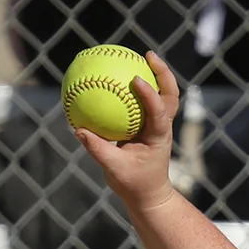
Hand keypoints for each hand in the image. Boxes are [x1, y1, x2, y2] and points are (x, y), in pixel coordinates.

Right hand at [72, 50, 181, 214]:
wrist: (147, 194)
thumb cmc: (134, 184)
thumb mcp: (115, 170)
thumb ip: (98, 150)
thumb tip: (78, 129)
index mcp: (158, 137)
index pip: (158, 112)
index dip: (150, 94)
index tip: (136, 79)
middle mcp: (161, 127)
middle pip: (170, 95)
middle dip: (163, 73)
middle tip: (148, 54)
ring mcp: (157, 125)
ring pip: (162, 94)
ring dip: (154, 74)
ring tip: (139, 54)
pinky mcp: (148, 124)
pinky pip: (142, 101)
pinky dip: (134, 87)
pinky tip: (117, 73)